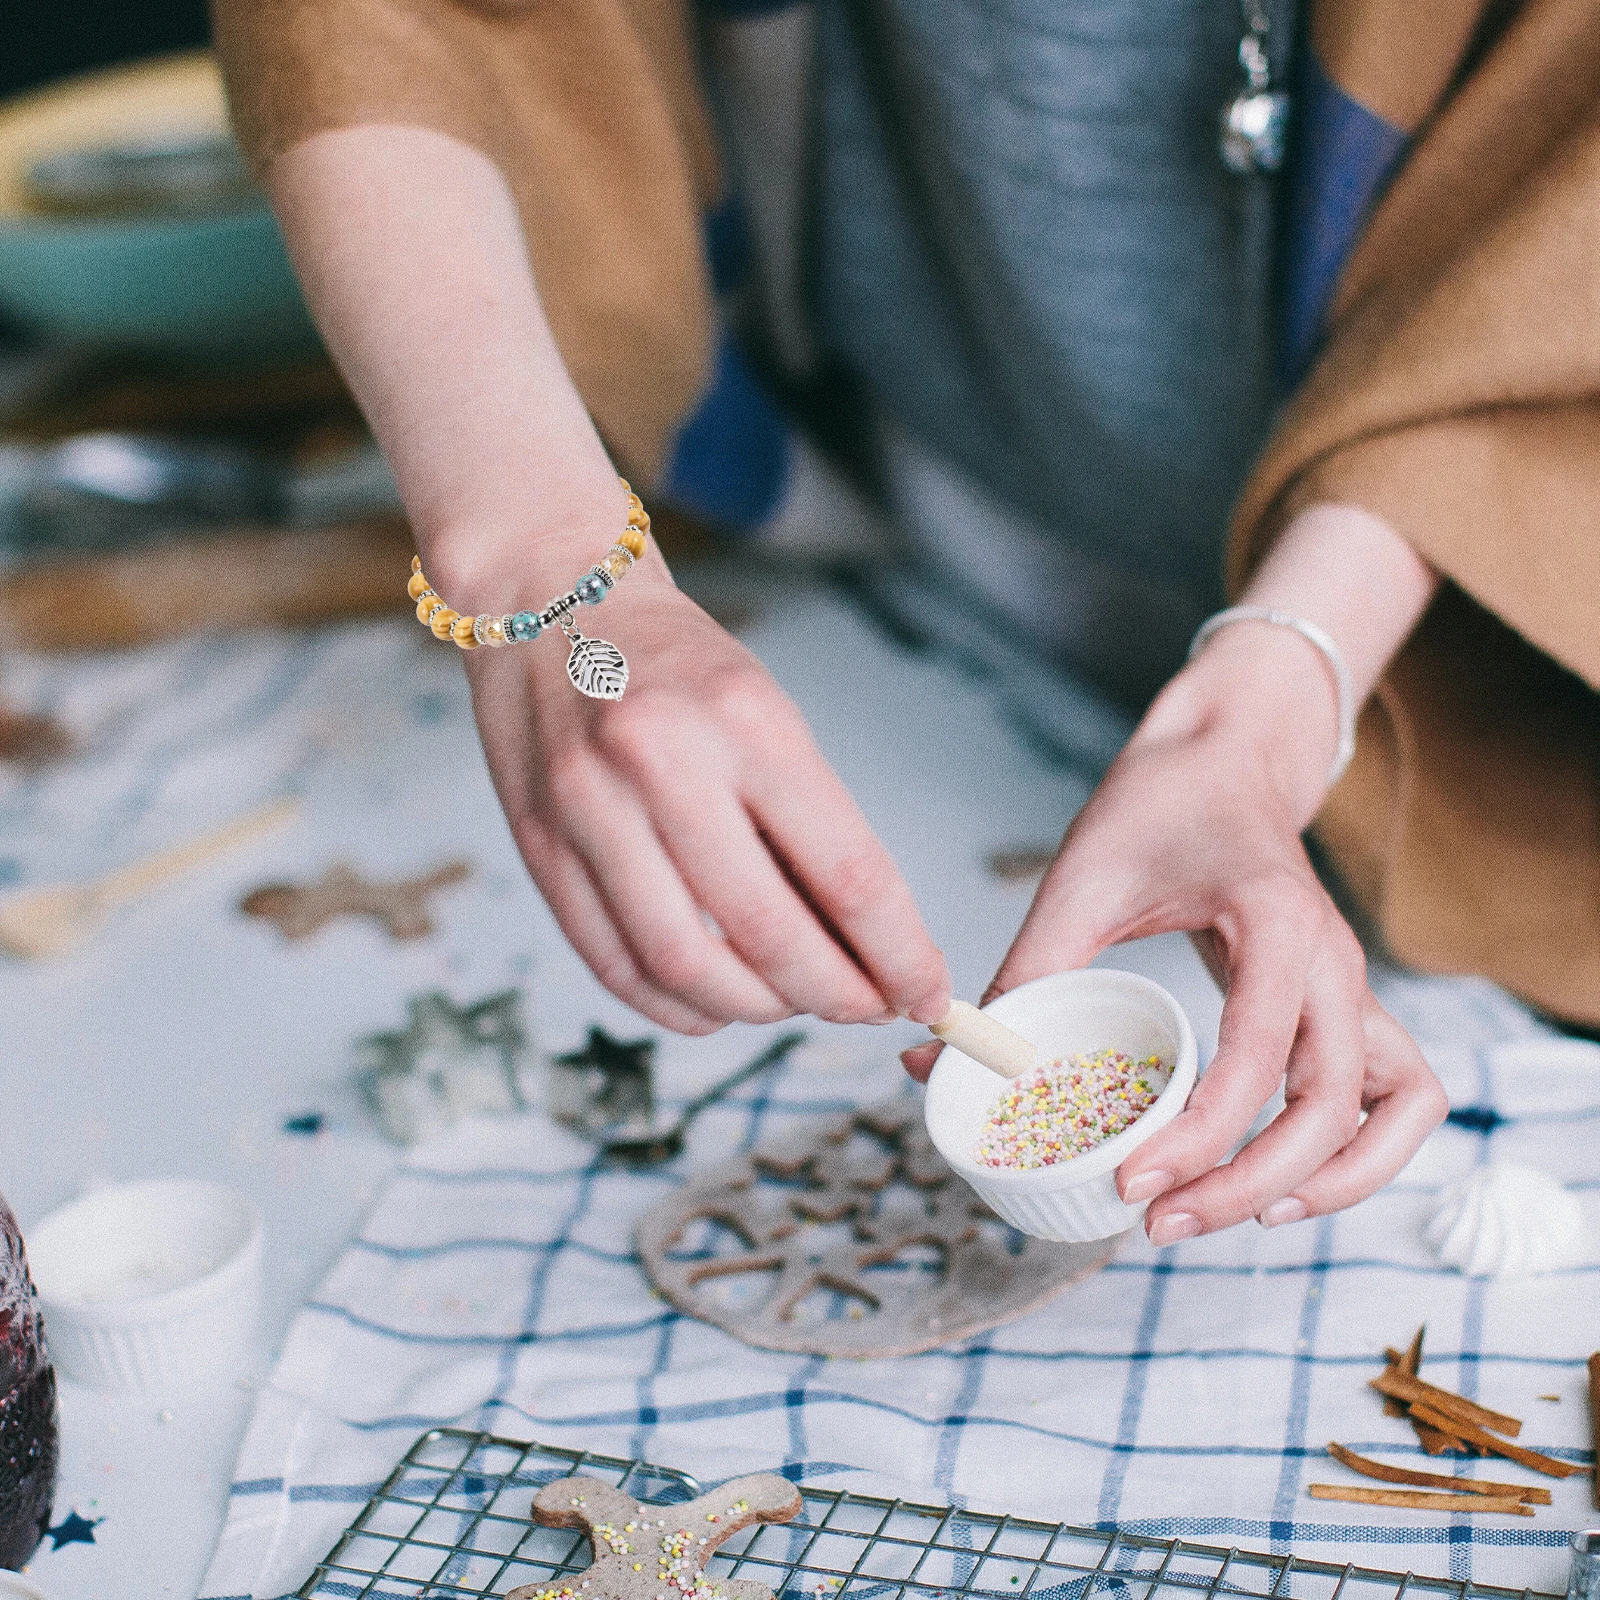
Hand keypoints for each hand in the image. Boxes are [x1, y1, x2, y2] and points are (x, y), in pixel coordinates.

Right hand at [464, 563, 950, 1034]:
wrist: (548, 598)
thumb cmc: (676, 663)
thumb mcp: (765, 713)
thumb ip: (805, 827)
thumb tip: (862, 949)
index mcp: (743, 721)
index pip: (846, 873)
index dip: (897, 953)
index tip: (926, 992)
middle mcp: (660, 765)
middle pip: (767, 934)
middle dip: (834, 995)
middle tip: (866, 1008)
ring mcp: (588, 810)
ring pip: (685, 966)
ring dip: (754, 1010)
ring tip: (788, 1004)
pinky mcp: (538, 847)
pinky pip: (614, 965)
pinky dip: (675, 1006)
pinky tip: (714, 1006)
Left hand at [901, 623, 1446, 1239]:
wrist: (1225, 760)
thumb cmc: (1157, 807)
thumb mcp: (1081, 880)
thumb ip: (1022, 973)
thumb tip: (931, 1060)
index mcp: (1274, 922)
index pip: (1257, 1056)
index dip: (1198, 1136)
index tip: (1127, 1182)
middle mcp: (1332, 960)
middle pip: (1332, 1104)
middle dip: (1250, 1182)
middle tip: (1158, 1221)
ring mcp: (1353, 985)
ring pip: (1396, 1110)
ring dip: (1332, 1182)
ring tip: (1237, 1219)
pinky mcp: (1347, 1004)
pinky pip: (1399, 1099)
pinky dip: (1364, 1154)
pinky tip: (1286, 1186)